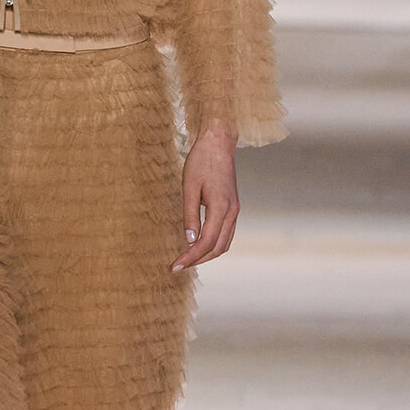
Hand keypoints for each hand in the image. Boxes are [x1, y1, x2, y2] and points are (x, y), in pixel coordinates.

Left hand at [172, 121, 238, 271]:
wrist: (218, 143)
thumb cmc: (201, 161)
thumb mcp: (189, 187)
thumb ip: (189, 215)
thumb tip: (188, 240)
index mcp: (221, 208)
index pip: (206, 242)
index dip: (190, 257)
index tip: (174, 266)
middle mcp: (232, 212)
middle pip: (217, 248)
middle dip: (198, 260)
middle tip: (178, 266)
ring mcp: (235, 210)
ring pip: (224, 243)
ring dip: (207, 255)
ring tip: (187, 259)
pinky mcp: (233, 207)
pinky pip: (227, 234)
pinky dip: (214, 244)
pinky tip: (200, 245)